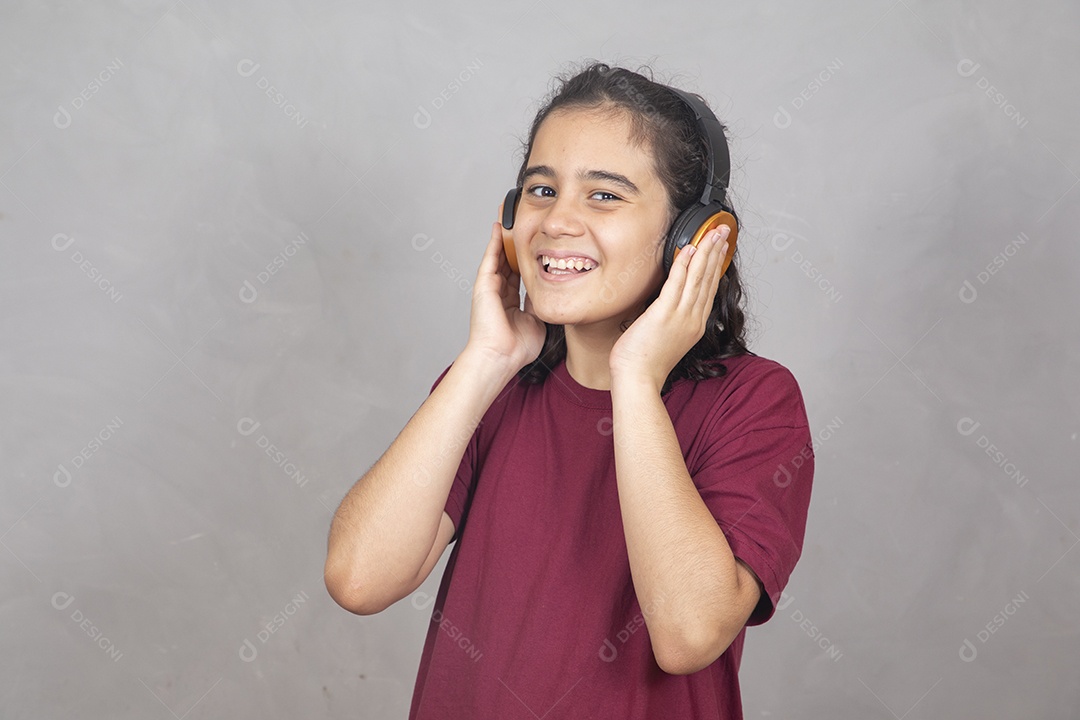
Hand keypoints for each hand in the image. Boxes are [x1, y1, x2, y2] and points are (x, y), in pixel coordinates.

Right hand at [463, 222, 545, 372]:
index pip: (519, 276)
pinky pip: (490, 258)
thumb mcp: (536, 321)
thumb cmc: (516, 348)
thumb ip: (539, 304)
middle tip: (522, 225)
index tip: (536, 247)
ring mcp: (490, 288)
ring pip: (499, 256)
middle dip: (515, 245)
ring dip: (504, 237)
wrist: (500, 357)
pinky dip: (494, 242)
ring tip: (509, 218)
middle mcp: (499, 293)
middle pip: (508, 262)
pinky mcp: (484, 284)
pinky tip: (499, 227)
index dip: (527, 261)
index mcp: (510, 303)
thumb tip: (549, 291)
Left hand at [609, 225, 730, 392]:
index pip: (709, 288)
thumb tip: (666, 304)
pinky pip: (677, 284)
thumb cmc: (646, 362)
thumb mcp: (666, 337)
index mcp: (694, 324)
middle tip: (723, 231)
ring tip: (713, 233)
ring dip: (706, 252)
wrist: (638, 379)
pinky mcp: (664, 314)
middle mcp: (693, 319)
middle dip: (717, 252)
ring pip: (698, 278)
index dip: (716, 265)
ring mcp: (680, 316)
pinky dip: (684, 265)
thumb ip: (671, 318)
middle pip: (708, 279)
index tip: (721, 248)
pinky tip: (689, 249)